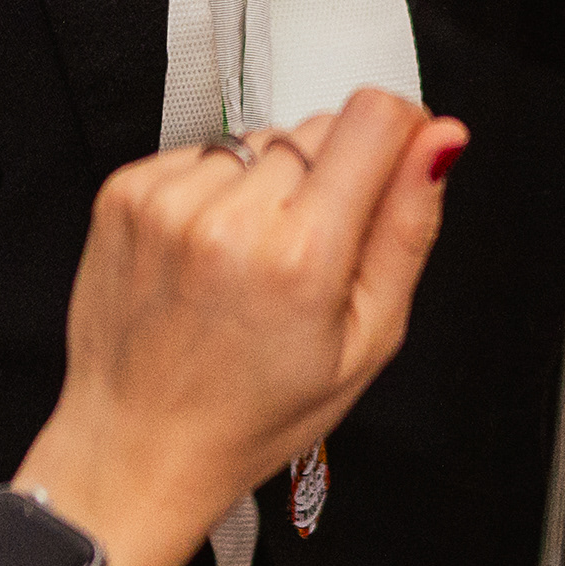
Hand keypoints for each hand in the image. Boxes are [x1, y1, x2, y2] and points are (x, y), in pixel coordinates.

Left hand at [14, 92, 467, 565]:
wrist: (137, 447)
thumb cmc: (253, 413)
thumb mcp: (365, 342)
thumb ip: (408, 228)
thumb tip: (439, 141)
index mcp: (301, 256)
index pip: (373, 118)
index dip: (399, 132)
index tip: (393, 162)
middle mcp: (230, 218)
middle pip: (317, 128)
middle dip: (329, 178)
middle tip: (306, 257)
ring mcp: (169, 200)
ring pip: (259, 140)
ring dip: (266, 184)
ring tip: (249, 263)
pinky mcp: (125, 191)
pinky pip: (201, 153)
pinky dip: (213, 191)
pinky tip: (207, 255)